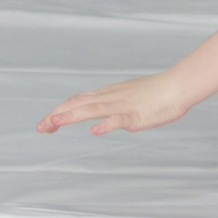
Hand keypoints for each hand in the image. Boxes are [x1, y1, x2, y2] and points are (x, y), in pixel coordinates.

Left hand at [38, 73, 194, 134]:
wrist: (177, 86)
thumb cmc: (155, 93)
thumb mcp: (126, 97)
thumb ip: (110, 106)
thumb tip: (98, 117)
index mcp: (106, 94)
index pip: (76, 101)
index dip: (59, 111)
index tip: (45, 123)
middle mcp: (110, 98)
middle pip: (78, 104)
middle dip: (57, 115)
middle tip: (40, 127)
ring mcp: (122, 105)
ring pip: (93, 109)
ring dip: (72, 116)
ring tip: (55, 122)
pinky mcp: (136, 114)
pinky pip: (119, 119)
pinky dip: (106, 125)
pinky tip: (95, 131)